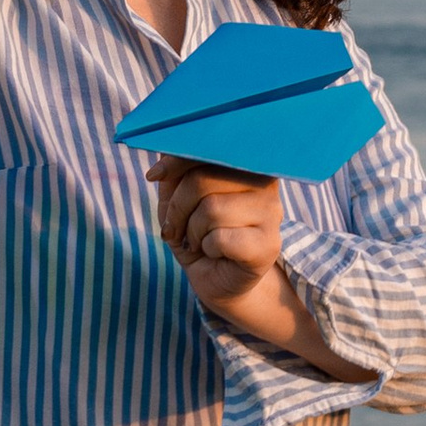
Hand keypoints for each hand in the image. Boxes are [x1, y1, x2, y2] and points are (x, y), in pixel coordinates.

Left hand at [145, 156, 373, 379]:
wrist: (217, 279)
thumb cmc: (198, 232)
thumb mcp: (179, 198)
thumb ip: (175, 171)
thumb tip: (164, 152)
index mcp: (246, 162)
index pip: (210, 146)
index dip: (177, 159)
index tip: (154, 176)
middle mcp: (266, 182)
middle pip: (204, 179)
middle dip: (178, 207)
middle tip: (176, 226)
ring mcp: (272, 213)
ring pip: (211, 210)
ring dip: (192, 231)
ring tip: (199, 241)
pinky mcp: (268, 245)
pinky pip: (220, 238)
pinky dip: (206, 249)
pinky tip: (214, 254)